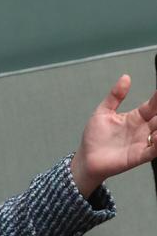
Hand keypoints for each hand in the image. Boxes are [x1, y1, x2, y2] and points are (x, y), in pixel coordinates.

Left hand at [71, 75, 156, 196]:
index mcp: (135, 117)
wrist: (87, 158)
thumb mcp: (103, 112)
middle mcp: (142, 129)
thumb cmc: (94, 136)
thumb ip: (115, 96)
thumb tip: (126, 77)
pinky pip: (153, 151)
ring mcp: (142, 142)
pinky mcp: (139, 156)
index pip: (152, 105)